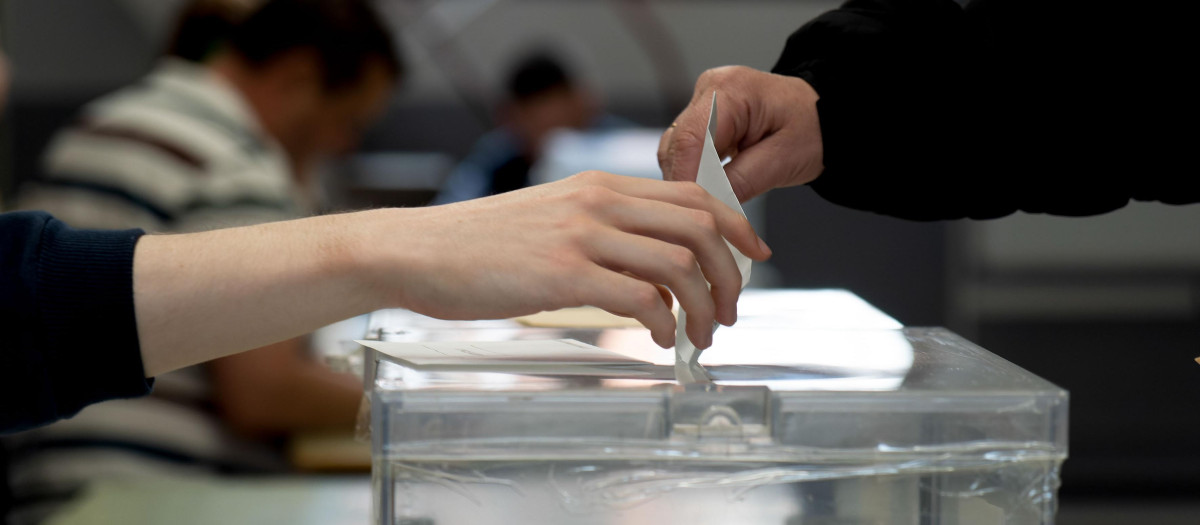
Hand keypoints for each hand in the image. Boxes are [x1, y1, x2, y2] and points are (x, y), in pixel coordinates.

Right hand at [371, 171, 771, 348]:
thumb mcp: (551, 218)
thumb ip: (602, 231)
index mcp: (599, 186)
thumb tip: (650, 270)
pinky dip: (663, 324)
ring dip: (703, 306)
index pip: (693, 194)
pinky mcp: (562, 274)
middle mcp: (597, 202)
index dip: (735, 226)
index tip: (753, 257)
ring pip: (678, 263)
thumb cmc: (477, 245)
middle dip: (730, 274)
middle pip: (699, 227)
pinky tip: (659, 340)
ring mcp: (580, 235)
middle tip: (730, 311)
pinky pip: (639, 298)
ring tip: (699, 334)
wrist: (418, 250)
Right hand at [658, 66, 823, 201]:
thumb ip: (741, 182)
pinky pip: (683, 151)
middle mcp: (708, 89)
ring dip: (688, 181)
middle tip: (703, 220)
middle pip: (676, 146)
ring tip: (709, 207)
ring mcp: (701, 102)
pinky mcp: (701, 118)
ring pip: (674, 151)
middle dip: (687, 184)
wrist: (824, 117)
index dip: (686, 180)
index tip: (692, 215)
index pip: (690, 140)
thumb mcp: (782, 161)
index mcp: (729, 89)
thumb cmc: (813, 131)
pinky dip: (694, 173)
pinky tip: (711, 190)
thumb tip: (706, 206)